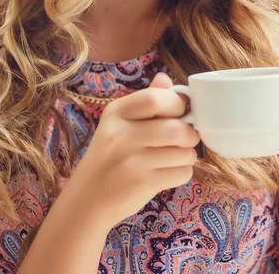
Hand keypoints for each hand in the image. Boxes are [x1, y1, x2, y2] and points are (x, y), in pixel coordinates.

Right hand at [67, 72, 199, 228]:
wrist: (87, 199)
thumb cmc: (110, 155)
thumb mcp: (120, 123)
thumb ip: (145, 100)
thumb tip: (166, 79)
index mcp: (117, 112)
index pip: (154, 98)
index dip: (177, 103)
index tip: (180, 112)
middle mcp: (121, 134)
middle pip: (176, 128)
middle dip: (190, 133)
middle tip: (186, 137)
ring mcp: (131, 161)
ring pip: (184, 152)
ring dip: (188, 154)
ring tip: (176, 156)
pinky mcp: (142, 184)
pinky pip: (182, 173)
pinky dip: (183, 172)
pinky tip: (168, 172)